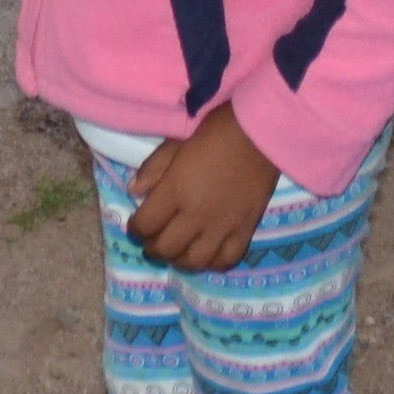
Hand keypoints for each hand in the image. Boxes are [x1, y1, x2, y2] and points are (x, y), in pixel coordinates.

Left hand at [124, 104, 282, 271]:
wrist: (259, 133)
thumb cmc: (215, 131)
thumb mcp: (176, 141)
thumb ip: (152, 168)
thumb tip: (133, 192)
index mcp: (175, 191)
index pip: (145, 225)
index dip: (135, 229)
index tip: (136, 225)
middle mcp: (196, 215)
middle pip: (165, 248)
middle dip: (152, 247)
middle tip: (151, 240)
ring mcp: (222, 227)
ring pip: (193, 261)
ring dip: (178, 260)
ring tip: (175, 251)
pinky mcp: (245, 230)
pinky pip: (225, 261)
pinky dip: (212, 263)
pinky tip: (205, 253)